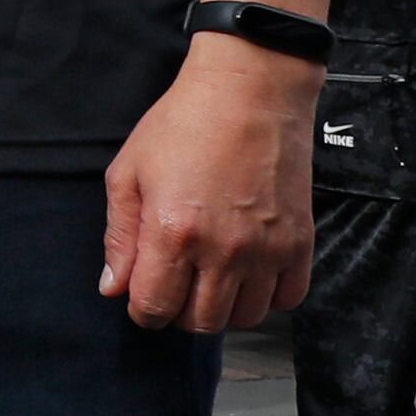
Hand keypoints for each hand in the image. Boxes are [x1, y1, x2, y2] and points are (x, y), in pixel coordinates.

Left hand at [102, 36, 318, 332]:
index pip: (154, 307)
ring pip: (245, 317)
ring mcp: (268, 249)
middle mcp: (224, 250)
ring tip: (210, 277)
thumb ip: (119, 237)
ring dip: (223, 307)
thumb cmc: (182, 126)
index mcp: (173, 232)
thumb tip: (113, 288)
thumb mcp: (128, 174)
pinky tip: (248, 272)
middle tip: (175, 284)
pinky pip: (289, 299)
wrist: (250, 93)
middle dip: (179, 312)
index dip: (142, 309)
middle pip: (201, 322)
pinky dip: (267, 297)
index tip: (142, 295)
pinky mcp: (301, 242)